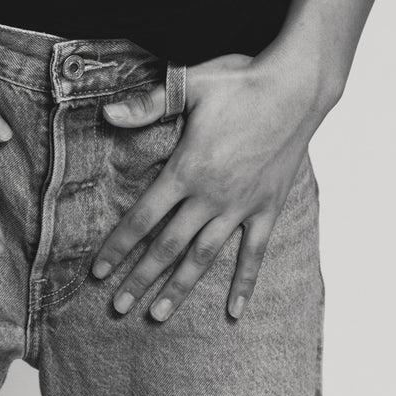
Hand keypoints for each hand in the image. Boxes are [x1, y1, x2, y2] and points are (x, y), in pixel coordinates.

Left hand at [91, 53, 320, 323]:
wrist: (296, 88)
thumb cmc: (241, 80)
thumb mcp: (189, 84)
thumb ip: (148, 103)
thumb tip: (107, 113)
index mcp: (188, 168)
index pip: (144, 217)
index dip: (119, 247)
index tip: (99, 272)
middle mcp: (212, 195)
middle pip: (169, 247)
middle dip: (141, 279)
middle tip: (118, 308)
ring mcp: (241, 206)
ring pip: (204, 257)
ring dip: (180, 288)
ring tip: (158, 315)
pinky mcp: (267, 207)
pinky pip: (254, 254)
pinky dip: (244, 283)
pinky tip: (233, 311)